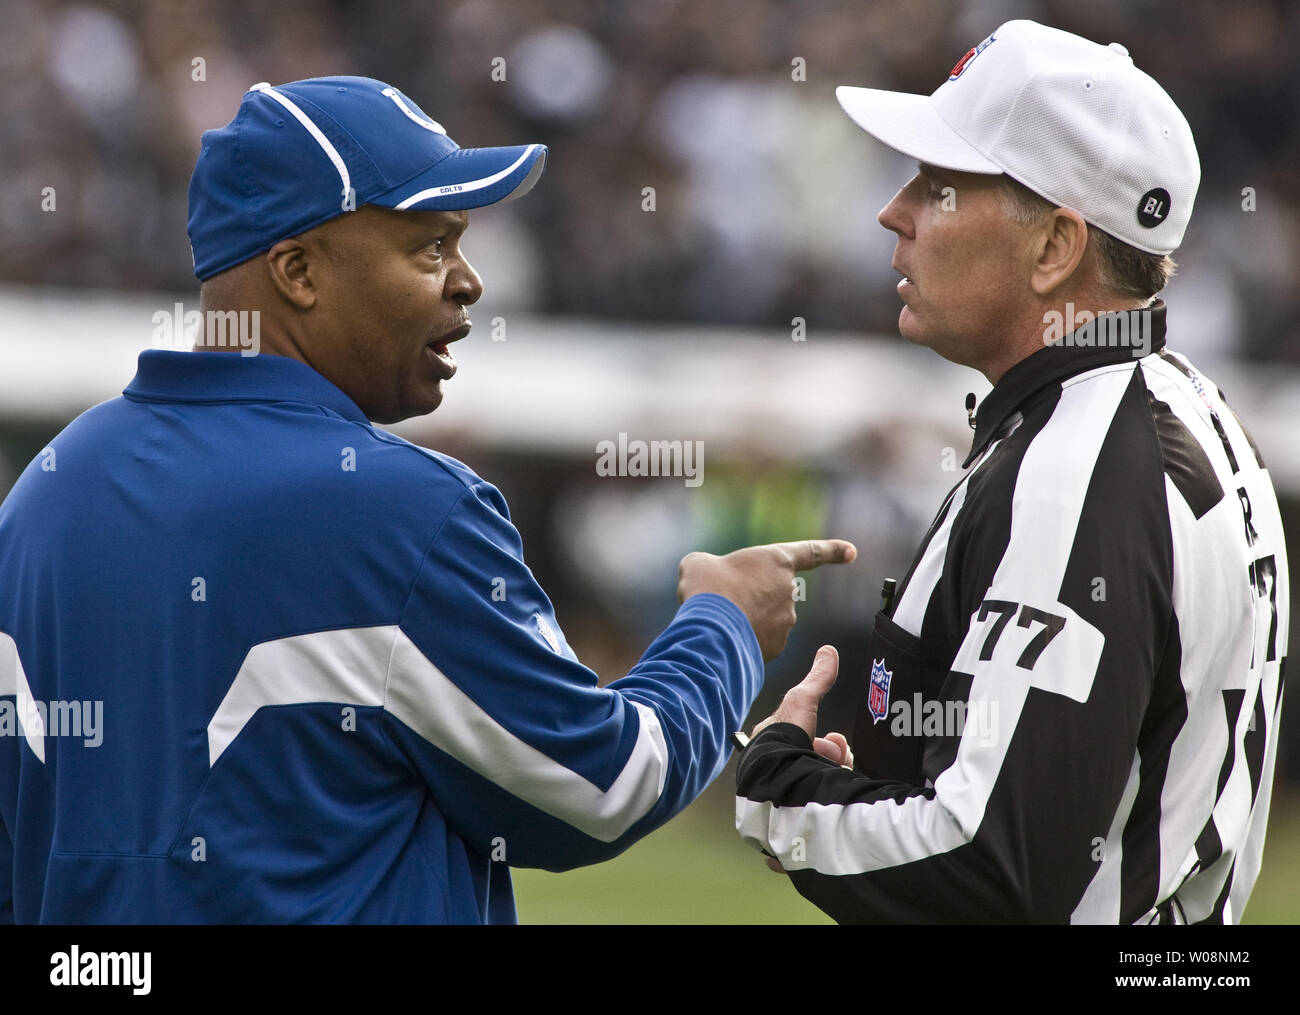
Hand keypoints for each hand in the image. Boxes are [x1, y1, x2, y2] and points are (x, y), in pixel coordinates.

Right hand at [676, 540, 855, 659]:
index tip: (852, 552)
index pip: (811, 553)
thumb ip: (711, 567)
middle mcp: (788, 590)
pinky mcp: (776, 646)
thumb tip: (708, 579)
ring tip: (720, 621)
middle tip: (723, 600)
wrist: (709, 627)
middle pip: (773, 593)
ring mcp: (785, 620)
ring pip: (765, 619)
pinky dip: (745, 640)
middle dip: (752, 597)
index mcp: (777, 560)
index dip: (833, 551)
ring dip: (747, 619)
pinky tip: (726, 639)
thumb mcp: (699, 563)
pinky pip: (761, 641)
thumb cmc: (706, 587)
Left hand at [754, 645, 852, 874]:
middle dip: (833, 759)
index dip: (828, 743)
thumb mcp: (803, 703)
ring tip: (835, 778)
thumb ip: (817, 679)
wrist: (774, 781)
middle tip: (836, 759)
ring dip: (833, 778)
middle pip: (817, 765)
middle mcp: (775, 771)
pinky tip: (831, 800)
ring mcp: (780, 797)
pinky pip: (812, 814)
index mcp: (773, 747)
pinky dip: (826, 806)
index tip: (834, 741)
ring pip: (818, 787)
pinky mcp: (787, 820)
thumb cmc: (781, 739)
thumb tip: (829, 650)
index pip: (808, 744)